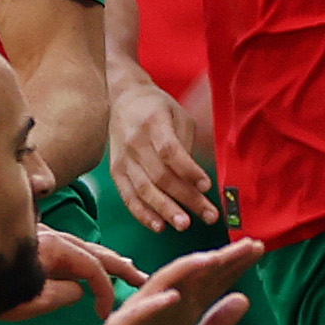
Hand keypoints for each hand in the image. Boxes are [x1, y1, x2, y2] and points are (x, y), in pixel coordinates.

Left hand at [33, 229, 132, 313]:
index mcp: (53, 245)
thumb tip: (78, 289)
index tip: (105, 313)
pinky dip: (83, 256)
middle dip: (120, 266)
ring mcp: (38, 236)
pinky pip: (65, 248)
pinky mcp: (28, 243)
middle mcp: (50, 234)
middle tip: (142, 279)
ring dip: (103, 259)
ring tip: (123, 268)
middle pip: (94, 251)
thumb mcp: (33, 301)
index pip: (93, 267)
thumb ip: (65, 294)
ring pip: (80, 247)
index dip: (105, 290)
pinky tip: (87, 261)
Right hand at [79, 237, 261, 324]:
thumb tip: (243, 298)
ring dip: (189, 271)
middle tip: (250, 243)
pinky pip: (139, 313)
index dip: (234, 266)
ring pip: (167, 285)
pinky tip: (174, 297)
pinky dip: (155, 304)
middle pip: (196, 277)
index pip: (213, 283)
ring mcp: (143, 312)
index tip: (259, 249)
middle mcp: (166, 304)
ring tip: (213, 258)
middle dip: (222, 260)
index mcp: (184, 311)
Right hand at [105, 72, 215, 234]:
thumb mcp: (179, 115)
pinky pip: (128, 196)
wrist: (123, 99)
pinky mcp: (116, 171)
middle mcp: (135, 143)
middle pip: (161, 176)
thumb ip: (186, 144)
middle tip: (208, 216)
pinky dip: (143, 213)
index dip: (189, 171)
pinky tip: (159, 226)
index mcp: (153, 123)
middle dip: (186, 199)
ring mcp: (123, 159)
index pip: (171, 152)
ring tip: (185, 225)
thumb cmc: (158, 108)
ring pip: (145, 190)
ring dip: (166, 211)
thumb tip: (197, 179)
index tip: (207, 185)